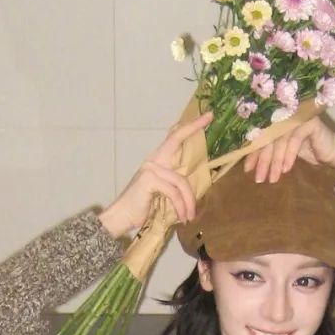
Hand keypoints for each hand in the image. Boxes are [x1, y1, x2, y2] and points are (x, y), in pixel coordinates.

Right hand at [99, 111, 211, 236]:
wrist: (123, 217)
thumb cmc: (142, 207)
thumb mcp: (163, 194)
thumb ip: (175, 185)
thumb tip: (194, 188)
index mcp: (158, 162)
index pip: (173, 139)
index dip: (189, 126)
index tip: (207, 116)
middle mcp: (153, 160)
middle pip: (175, 140)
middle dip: (193, 127)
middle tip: (211, 116)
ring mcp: (150, 168)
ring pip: (181, 181)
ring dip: (189, 202)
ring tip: (189, 217)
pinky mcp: (149, 179)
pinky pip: (174, 192)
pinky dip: (180, 207)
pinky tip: (182, 217)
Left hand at [243, 115, 334, 183]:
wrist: (332, 152)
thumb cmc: (308, 151)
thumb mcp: (284, 153)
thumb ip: (270, 153)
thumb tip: (249, 166)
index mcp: (277, 121)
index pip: (261, 137)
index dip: (253, 153)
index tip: (248, 170)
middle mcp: (285, 117)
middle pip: (269, 139)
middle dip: (264, 161)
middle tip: (259, 178)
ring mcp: (297, 118)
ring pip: (281, 141)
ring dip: (276, 162)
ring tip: (273, 178)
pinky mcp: (309, 122)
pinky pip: (295, 140)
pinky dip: (289, 156)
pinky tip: (286, 169)